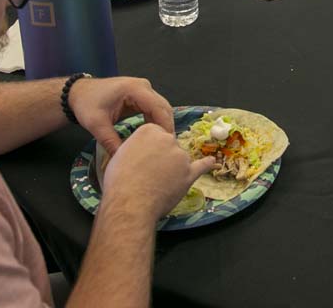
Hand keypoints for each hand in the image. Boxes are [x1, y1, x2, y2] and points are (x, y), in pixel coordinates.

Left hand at [68, 76, 175, 155]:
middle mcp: (143, 86)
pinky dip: (155, 121)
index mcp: (135, 89)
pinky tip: (152, 135)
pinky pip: (154, 108)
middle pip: (164, 107)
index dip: (165, 126)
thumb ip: (111, 142)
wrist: (78, 92)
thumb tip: (124, 160)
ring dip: (162, 124)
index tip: (166, 145)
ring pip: (161, 108)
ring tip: (160, 144)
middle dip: (166, 127)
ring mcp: (143, 89)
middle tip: (166, 148)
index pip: (158, 108)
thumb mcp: (97, 125)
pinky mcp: (141, 94)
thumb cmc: (86, 104)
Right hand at [101, 123, 215, 219]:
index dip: (149, 148)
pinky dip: (207, 164)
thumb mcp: (121, 153)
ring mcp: (181, 156)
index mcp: (149, 130)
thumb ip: (137, 146)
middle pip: (169, 144)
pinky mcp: (189, 173)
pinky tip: (212, 162)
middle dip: (161, 156)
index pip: (155, 133)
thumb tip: (142, 151)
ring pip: (179, 159)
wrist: (130, 202)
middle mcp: (168, 139)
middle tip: (148, 173)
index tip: (143, 159)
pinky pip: (201, 166)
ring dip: (173, 168)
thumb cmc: (119, 180)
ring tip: (157, 183)